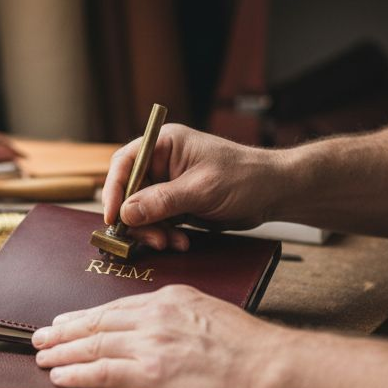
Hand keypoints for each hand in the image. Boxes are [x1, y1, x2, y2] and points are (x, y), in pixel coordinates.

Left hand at [33, 284, 285, 387]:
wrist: (270, 366)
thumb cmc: (253, 348)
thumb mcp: (212, 313)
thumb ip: (182, 317)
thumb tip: (166, 330)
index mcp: (170, 298)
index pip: (117, 307)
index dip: (87, 316)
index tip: (68, 321)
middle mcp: (154, 316)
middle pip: (97, 323)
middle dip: (64, 331)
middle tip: (40, 336)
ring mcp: (150, 344)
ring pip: (93, 346)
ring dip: (62, 352)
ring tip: (41, 357)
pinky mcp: (150, 374)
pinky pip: (102, 373)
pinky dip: (76, 374)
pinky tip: (59, 376)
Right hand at [102, 124, 281, 250]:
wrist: (274, 192)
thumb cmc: (244, 177)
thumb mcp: (201, 189)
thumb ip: (162, 201)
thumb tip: (125, 213)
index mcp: (164, 144)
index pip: (125, 163)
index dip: (113, 189)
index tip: (113, 215)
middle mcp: (162, 162)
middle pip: (130, 192)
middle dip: (138, 219)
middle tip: (153, 239)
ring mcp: (169, 184)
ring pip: (142, 211)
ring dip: (153, 231)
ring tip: (172, 243)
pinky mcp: (177, 204)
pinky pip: (158, 222)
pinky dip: (165, 235)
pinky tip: (181, 242)